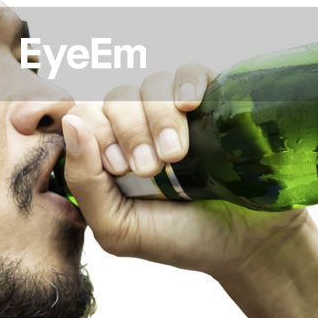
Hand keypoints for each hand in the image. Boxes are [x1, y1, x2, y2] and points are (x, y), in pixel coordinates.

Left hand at [60, 63, 308, 279]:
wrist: (247, 245)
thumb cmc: (181, 239)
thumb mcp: (118, 228)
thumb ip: (84, 183)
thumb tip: (70, 123)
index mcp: (110, 153)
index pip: (83, 114)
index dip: (90, 129)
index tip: (109, 162)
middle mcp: (139, 127)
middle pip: (114, 98)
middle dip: (128, 133)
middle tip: (150, 169)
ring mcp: (176, 113)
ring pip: (150, 86)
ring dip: (157, 119)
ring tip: (175, 156)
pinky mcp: (213, 102)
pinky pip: (190, 72)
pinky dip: (186, 84)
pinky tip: (192, 108)